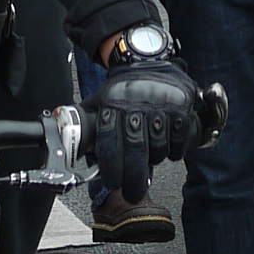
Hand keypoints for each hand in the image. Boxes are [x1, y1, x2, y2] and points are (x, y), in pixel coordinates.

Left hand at [90, 52, 204, 202]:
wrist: (149, 61)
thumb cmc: (122, 89)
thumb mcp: (100, 100)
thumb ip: (89, 124)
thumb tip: (72, 148)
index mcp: (112, 102)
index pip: (109, 140)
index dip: (111, 166)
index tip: (113, 183)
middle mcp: (135, 102)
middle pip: (135, 149)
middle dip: (132, 177)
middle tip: (132, 193)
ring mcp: (160, 104)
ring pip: (157, 148)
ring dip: (154, 159)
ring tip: (150, 156)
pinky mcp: (180, 107)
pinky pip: (177, 142)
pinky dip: (173, 151)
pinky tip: (167, 147)